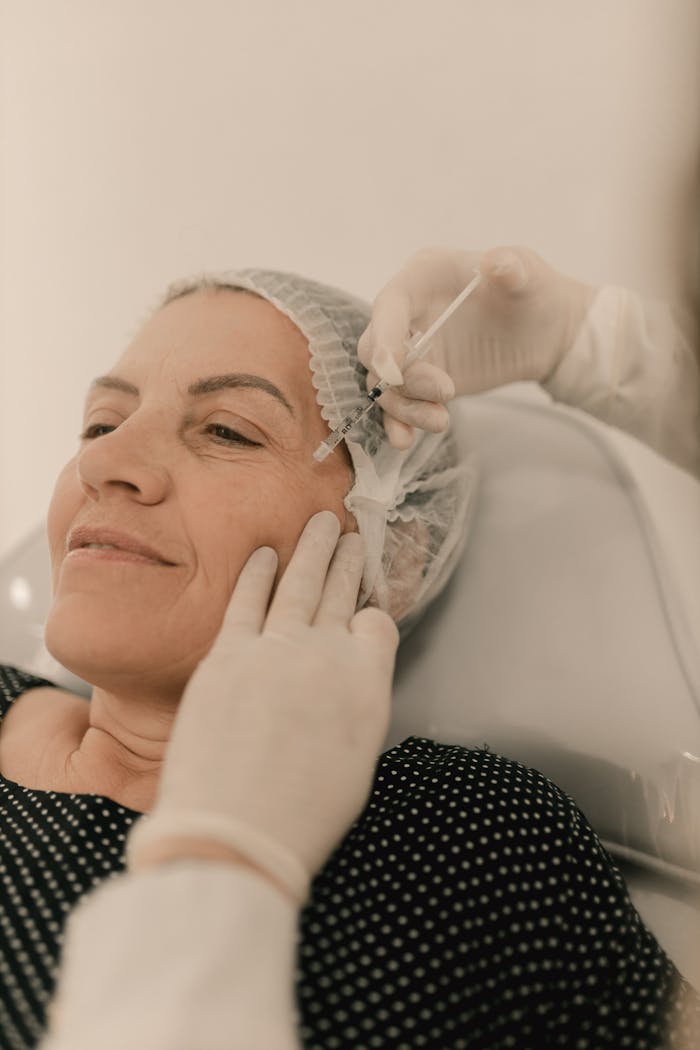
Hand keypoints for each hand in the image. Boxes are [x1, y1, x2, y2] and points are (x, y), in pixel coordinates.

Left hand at [127, 511, 398, 901]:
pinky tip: (263, 553)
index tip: (364, 610)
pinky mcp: (227, 655)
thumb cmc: (301, 815)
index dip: (373, 614)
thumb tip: (347, 683)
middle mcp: (326, 653)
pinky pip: (246, 601)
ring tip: (321, 523)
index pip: (378, 625)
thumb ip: (357, 707)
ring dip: (311, 549)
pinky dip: (256, 574)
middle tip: (352, 535)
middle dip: (348, 560)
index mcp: (367, 681)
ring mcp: (274, 648)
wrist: (233, 831)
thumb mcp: (357, 762)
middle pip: (340, 593)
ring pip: (299, 583)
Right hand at [358, 245, 596, 447]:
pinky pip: (398, 404)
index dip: (383, 338)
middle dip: (402, 378)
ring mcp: (411, 350)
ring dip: (405, 407)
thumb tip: (495, 262)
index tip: (392, 371)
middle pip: (375, 350)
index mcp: (422, 277)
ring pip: (385, 384)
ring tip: (441, 421)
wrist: (543, 331)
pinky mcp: (420, 381)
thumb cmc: (531, 291)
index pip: (388, 306)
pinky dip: (400, 422)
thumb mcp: (527, 273)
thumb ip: (511, 265)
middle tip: (446, 391)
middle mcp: (406, 313)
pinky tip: (406, 440)